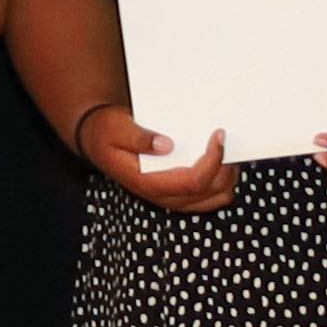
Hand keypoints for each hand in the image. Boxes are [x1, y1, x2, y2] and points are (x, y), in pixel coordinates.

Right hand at [77, 101, 237, 212]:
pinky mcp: (179, 194)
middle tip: (224, 140)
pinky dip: (223, 181)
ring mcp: (172, 198)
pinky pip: (212, 197)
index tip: (218, 135)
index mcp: (147, 182)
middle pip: (210, 191)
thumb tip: (166, 145)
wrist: (98, 141)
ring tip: (224, 151)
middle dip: (224, 167)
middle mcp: (162, 196)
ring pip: (216, 198)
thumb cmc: (107, 132)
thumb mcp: (116, 127)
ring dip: (227, 176)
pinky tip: (219, 161)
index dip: (212, 160)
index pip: (193, 181)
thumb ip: (138, 137)